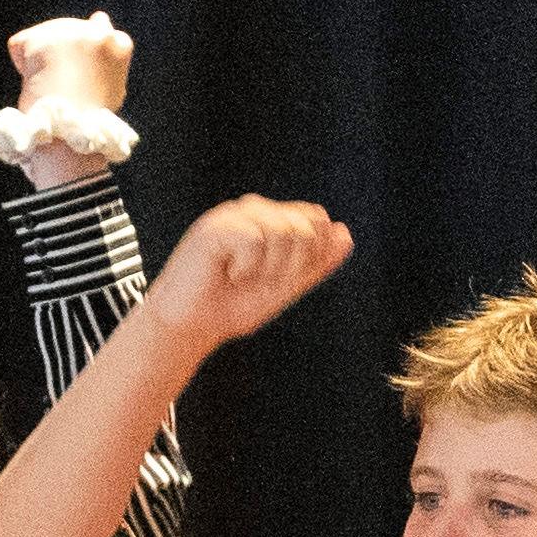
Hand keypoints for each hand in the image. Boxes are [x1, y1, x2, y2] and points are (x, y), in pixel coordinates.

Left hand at [8, 10, 135, 124]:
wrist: (70, 129)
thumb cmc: (90, 119)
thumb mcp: (111, 84)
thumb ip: (106, 55)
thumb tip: (99, 17)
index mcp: (119, 44)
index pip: (99, 27)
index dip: (82, 52)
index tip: (79, 72)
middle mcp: (96, 31)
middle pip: (67, 31)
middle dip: (60, 52)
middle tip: (62, 85)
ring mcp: (69, 31)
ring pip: (43, 37)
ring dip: (42, 59)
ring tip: (51, 86)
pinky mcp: (40, 38)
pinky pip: (20, 45)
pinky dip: (21, 62)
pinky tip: (34, 81)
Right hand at [138, 195, 351, 347]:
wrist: (192, 326)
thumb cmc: (231, 305)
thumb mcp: (286, 285)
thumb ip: (316, 262)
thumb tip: (345, 234)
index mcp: (270, 219)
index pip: (315, 218)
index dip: (311, 253)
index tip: (282, 277)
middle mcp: (252, 210)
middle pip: (305, 225)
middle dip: (292, 264)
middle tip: (259, 280)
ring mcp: (232, 215)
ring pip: (283, 231)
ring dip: (268, 268)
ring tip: (241, 277)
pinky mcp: (215, 226)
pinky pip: (254, 239)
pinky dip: (246, 267)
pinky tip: (227, 273)